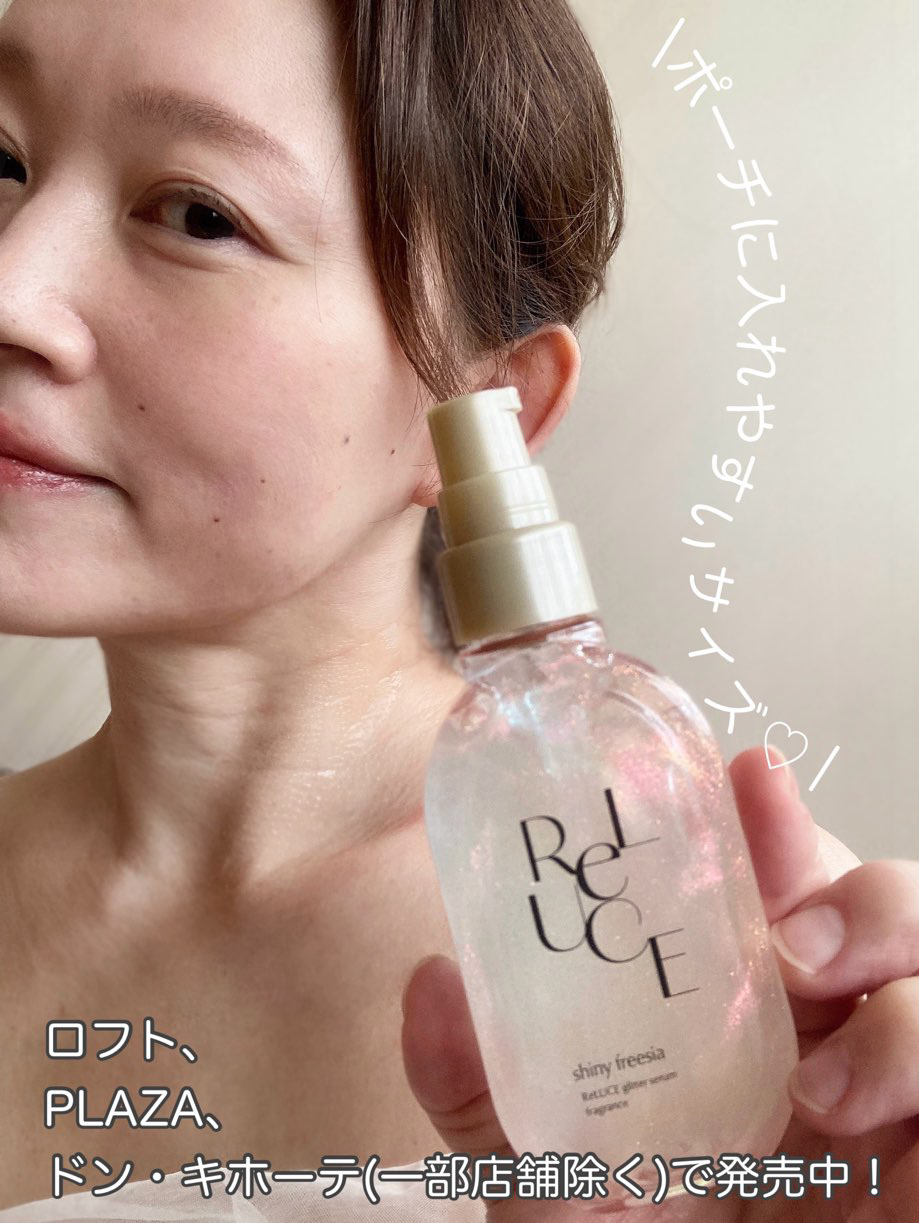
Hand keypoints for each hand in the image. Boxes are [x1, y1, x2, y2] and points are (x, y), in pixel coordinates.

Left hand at [401, 746, 918, 1220]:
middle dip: (866, 900)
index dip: (774, 821)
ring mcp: (890, 1096)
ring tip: (821, 1092)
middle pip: (891, 910)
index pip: (776, 880)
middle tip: (794, 947)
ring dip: (906, 1020)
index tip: (751, 775)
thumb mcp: (541, 1164)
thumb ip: (480, 1085)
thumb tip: (433, 982)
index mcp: (740, 999)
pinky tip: (886, 1165)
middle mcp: (828, 1029)